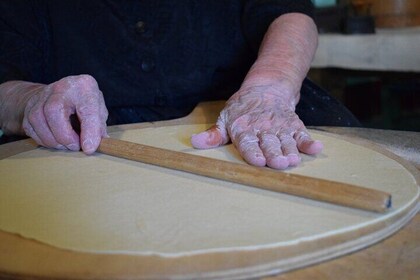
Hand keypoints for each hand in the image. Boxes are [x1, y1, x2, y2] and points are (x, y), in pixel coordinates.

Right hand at [22, 75, 107, 153]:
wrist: (63, 92)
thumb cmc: (85, 103)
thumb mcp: (98, 111)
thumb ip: (98, 127)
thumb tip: (94, 146)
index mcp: (85, 87)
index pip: (87, 109)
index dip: (89, 131)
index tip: (89, 148)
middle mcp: (61, 87)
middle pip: (53, 111)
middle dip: (64, 136)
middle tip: (75, 147)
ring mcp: (42, 95)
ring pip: (38, 119)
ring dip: (52, 140)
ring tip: (65, 145)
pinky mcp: (30, 106)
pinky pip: (30, 126)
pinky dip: (43, 139)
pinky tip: (54, 141)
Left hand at [191, 85, 322, 168]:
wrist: (266, 89)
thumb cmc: (242, 110)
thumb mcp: (225, 119)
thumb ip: (213, 135)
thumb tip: (194, 142)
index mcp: (244, 129)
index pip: (248, 143)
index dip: (253, 153)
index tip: (258, 161)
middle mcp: (263, 129)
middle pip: (269, 143)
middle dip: (273, 154)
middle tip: (278, 163)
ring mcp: (280, 127)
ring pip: (286, 141)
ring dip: (290, 151)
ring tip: (293, 160)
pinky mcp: (294, 126)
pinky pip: (302, 135)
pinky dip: (309, 142)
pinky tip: (316, 148)